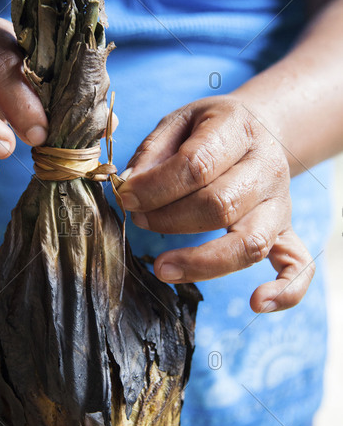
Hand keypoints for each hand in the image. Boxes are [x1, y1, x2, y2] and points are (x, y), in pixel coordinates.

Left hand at [118, 96, 314, 312]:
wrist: (256, 131)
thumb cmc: (208, 131)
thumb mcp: (178, 122)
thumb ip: (153, 151)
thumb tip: (131, 186)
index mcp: (239, 130)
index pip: (197, 164)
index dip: (155, 188)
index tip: (127, 198)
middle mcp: (267, 167)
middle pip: (220, 206)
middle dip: (169, 221)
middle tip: (140, 221)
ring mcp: (280, 204)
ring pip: (250, 243)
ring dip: (202, 262)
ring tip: (162, 269)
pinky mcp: (286, 231)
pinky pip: (298, 266)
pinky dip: (285, 290)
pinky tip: (257, 303)